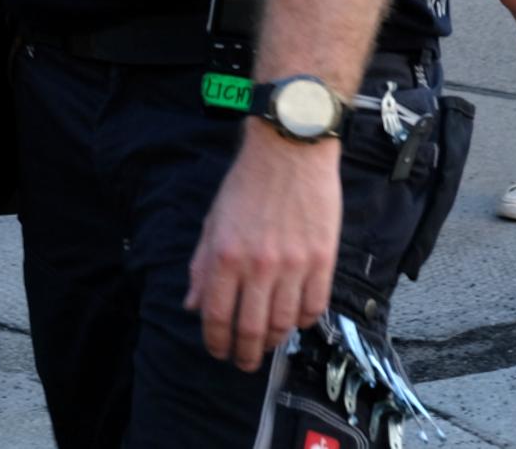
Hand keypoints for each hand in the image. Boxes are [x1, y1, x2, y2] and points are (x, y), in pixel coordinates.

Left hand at [185, 125, 341, 371]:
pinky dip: (302, 321)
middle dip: (244, 353)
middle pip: (251, 328)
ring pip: (284, 323)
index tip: (217, 352)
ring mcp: (294, 265)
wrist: (289, 152)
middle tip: (242, 363)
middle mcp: (259, 265)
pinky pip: (314, 307)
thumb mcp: (213, 222)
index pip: (217, 316)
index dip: (216, 342)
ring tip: (266, 344)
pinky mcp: (323, 261)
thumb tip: (193, 305)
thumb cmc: (246, 184)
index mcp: (225, 255)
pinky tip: (293, 321)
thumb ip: (202, 267)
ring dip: (273, 341)